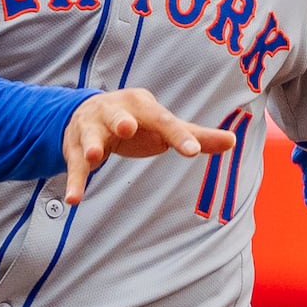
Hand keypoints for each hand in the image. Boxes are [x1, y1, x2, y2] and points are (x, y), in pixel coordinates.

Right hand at [61, 89, 233, 206]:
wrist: (88, 111)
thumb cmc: (138, 122)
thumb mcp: (164, 126)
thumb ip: (195, 136)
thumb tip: (232, 141)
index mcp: (143, 105)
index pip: (164, 121)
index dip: (178, 136)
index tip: (192, 152)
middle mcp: (115, 112)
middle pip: (119, 117)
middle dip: (122, 121)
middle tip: (126, 127)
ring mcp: (92, 128)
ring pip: (91, 137)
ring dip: (90, 145)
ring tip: (92, 157)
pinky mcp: (75, 148)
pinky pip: (75, 167)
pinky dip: (75, 182)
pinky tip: (74, 200)